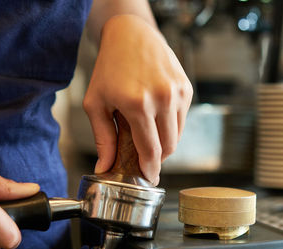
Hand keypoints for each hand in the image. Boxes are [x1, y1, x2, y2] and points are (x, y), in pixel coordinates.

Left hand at [83, 14, 192, 183]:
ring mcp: (177, 92)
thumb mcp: (96, 103)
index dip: (150, 169)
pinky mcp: (186, 88)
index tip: (148, 178)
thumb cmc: (109, 68)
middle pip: (168, 147)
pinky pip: (182, 119)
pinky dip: (171, 125)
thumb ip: (102, 138)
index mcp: (137, 105)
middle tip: (145, 161)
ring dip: (165, 143)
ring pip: (178, 135)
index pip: (150, 150)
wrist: (131, 35)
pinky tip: (155, 117)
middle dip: (157, 159)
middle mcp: (162, 98)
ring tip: (148, 136)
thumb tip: (104, 167)